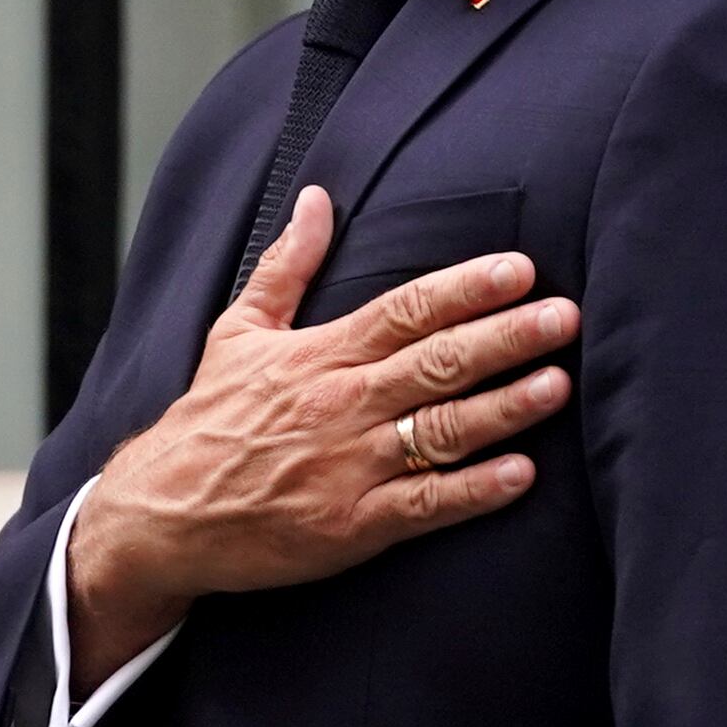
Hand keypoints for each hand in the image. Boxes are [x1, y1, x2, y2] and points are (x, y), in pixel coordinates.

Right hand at [66, 185, 579, 684]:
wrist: (161, 515)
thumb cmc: (207, 421)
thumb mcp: (237, 332)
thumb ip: (286, 266)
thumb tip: (317, 199)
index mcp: (319, 356)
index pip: (405, 309)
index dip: (465, 289)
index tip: (517, 270)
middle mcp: (340, 406)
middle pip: (437, 363)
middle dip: (506, 337)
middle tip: (564, 317)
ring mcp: (349, 468)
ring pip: (440, 430)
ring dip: (504, 407)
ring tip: (557, 384)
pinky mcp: (352, 527)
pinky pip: (424, 505)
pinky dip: (473, 492)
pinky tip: (520, 475)